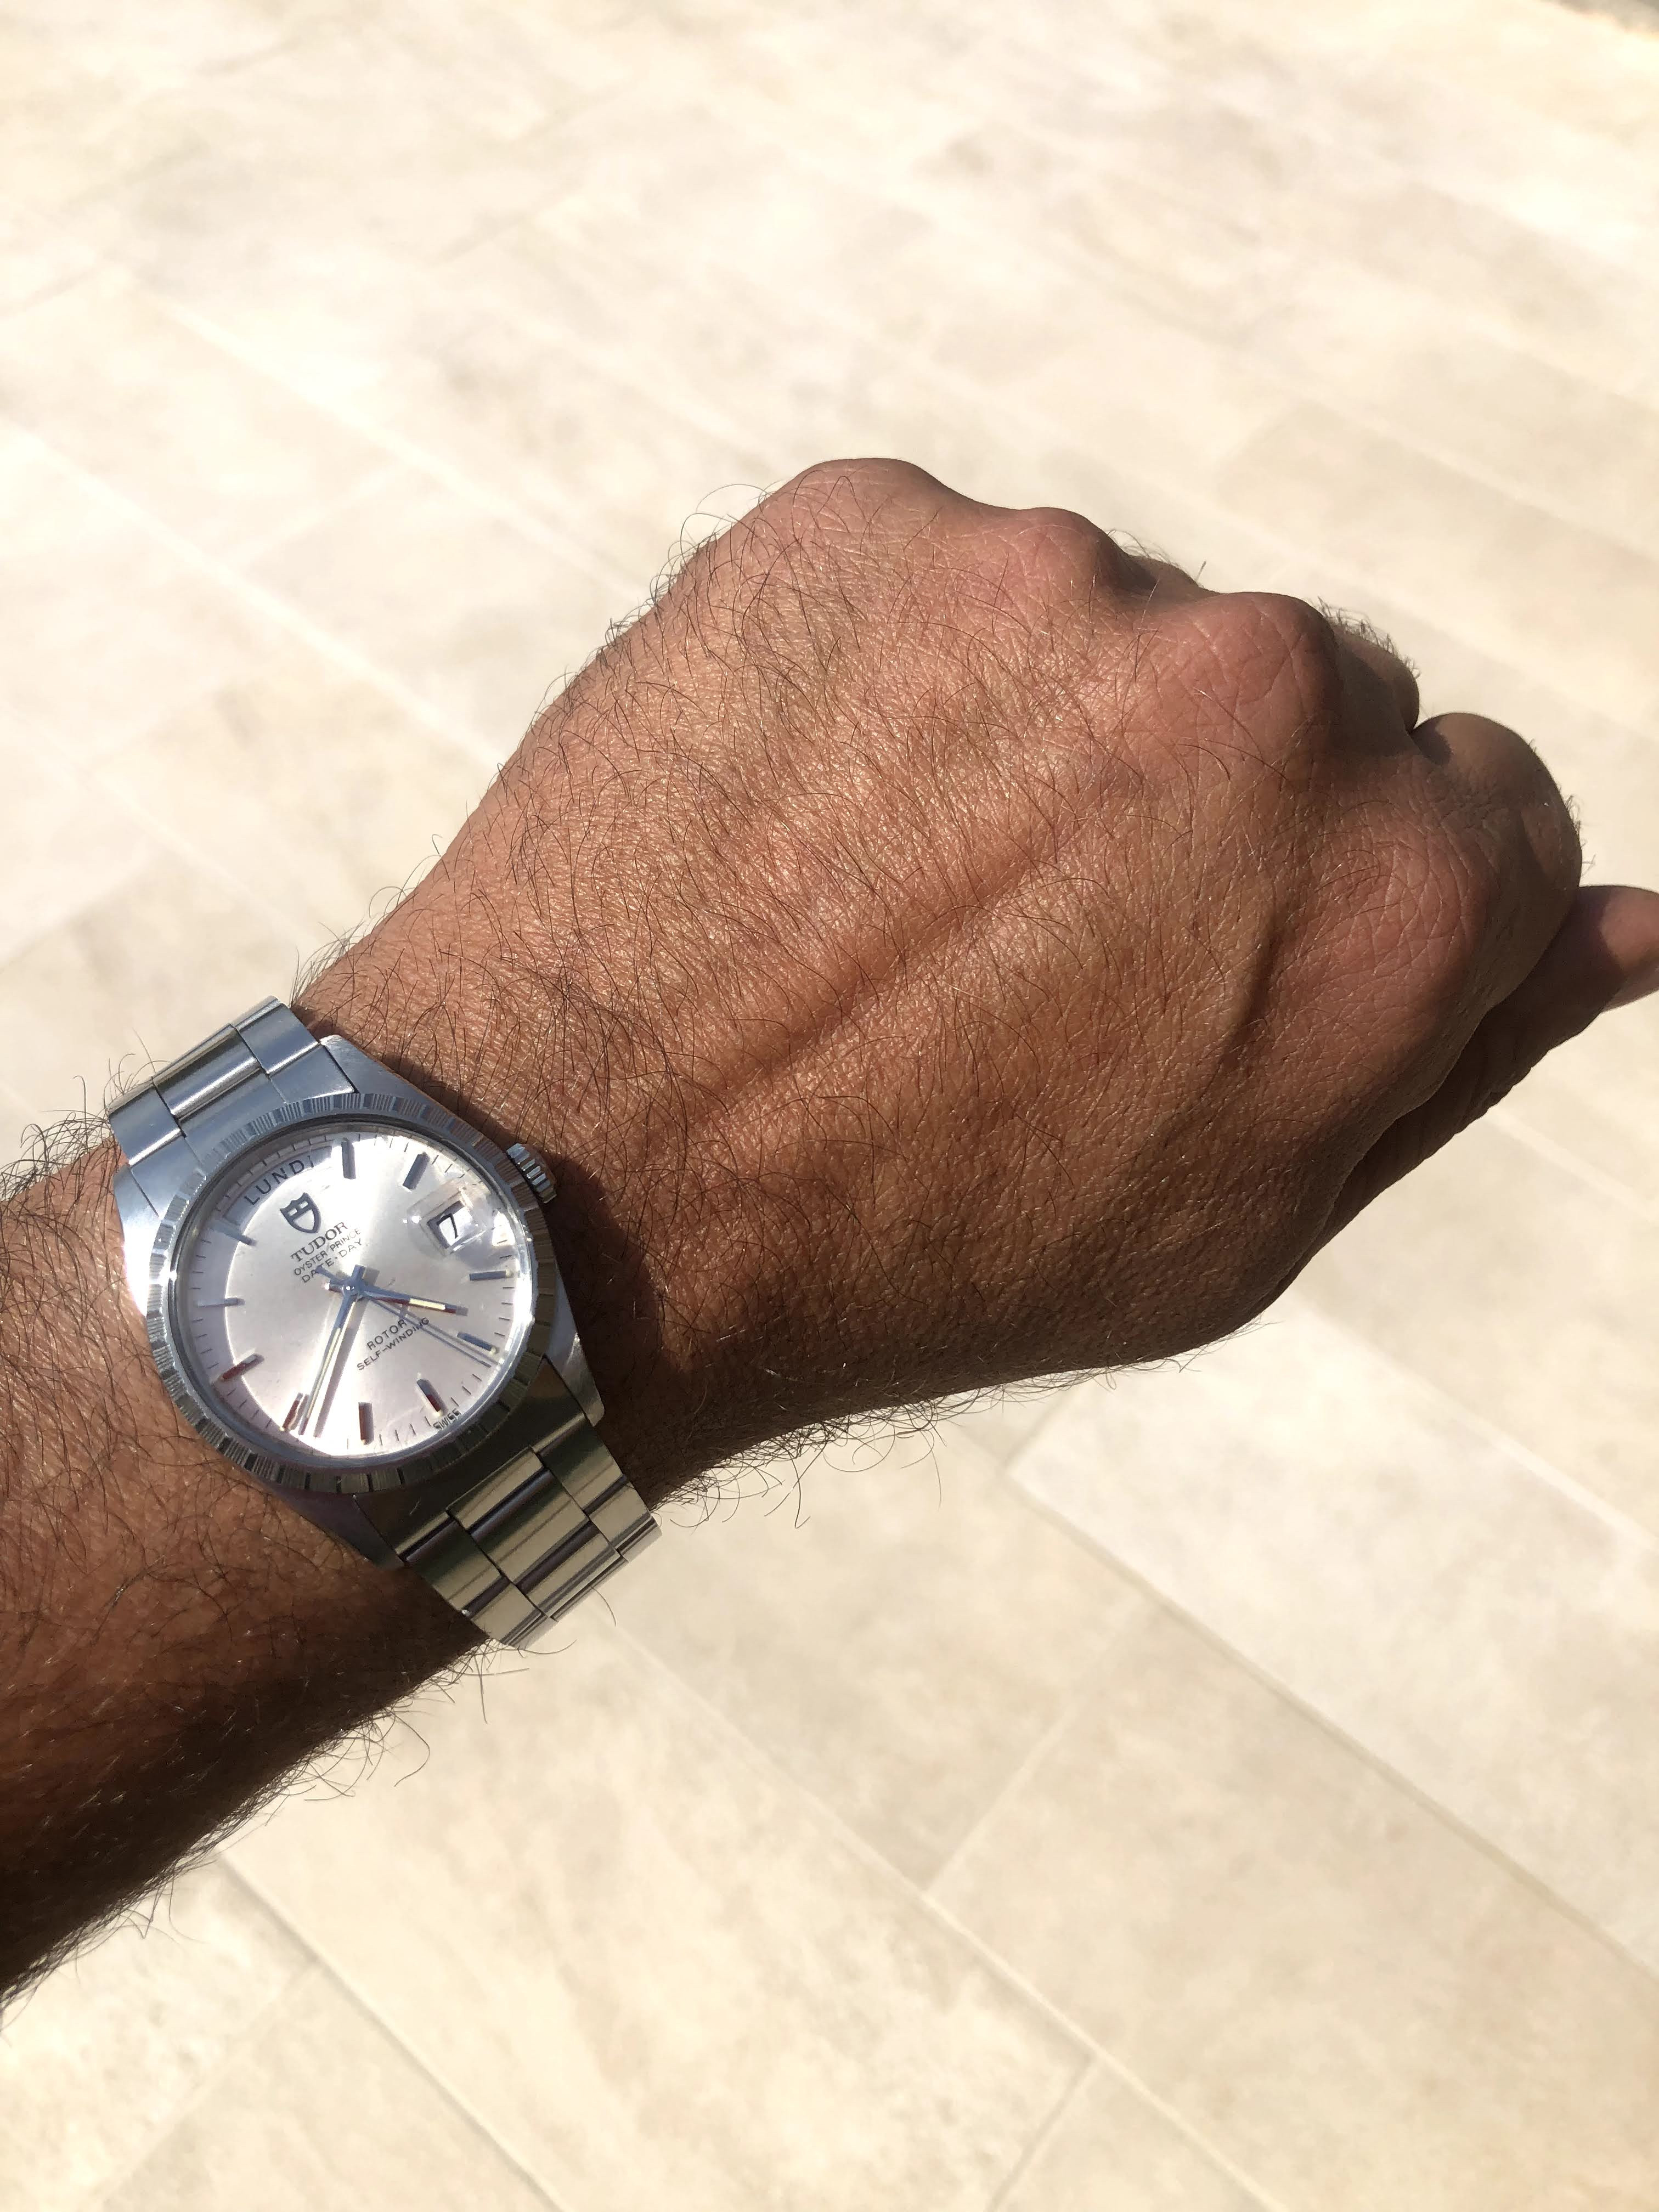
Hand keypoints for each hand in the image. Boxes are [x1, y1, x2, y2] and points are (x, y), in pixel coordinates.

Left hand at [300, 459, 1658, 1489]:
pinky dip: (890, 672)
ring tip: (892, 892)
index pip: (1475, 796)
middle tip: (1028, 941)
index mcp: (1396, 885)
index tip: (1216, 956)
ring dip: (1036, 732)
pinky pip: (940, 577)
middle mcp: (1258, 694)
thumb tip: (1623, 923)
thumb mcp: (1236, 1218)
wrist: (583, 1186)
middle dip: (1202, 802)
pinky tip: (805, 813)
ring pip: (1111, 627)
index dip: (1340, 893)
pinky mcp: (863, 519)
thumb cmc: (929, 1244)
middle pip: (1302, 691)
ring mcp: (1049, 585)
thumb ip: (1455, 1049)